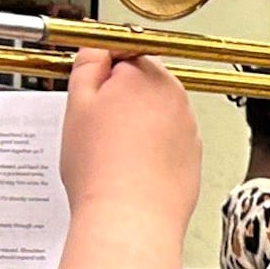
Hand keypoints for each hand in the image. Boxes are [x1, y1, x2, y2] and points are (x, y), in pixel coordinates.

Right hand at [59, 49, 199, 233]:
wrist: (130, 218)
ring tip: (112, 152)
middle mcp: (175, 97)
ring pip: (156, 114)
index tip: (90, 92)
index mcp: (146, 76)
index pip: (123, 53)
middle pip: (143, 83)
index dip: (101, 74)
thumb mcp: (77, 105)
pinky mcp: (193, 155)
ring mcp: (188, 127)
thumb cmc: (102, 168)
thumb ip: (87, 66)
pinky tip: (131, 167)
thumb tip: (97, 49)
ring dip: (137, 124)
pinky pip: (168, 142)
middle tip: (96, 127)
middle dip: (120, 98)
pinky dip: (153, 149)